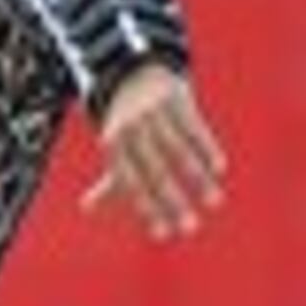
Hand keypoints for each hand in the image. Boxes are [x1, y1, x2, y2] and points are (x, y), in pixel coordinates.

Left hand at [81, 64, 228, 239]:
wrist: (134, 70)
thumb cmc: (125, 121)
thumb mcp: (114, 146)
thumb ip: (108, 179)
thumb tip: (86, 207)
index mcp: (113, 146)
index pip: (132, 184)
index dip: (148, 210)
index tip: (165, 235)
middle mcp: (131, 130)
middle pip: (156, 172)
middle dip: (174, 202)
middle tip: (192, 229)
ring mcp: (153, 113)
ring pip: (179, 152)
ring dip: (198, 180)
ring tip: (215, 203)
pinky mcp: (175, 98)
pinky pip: (194, 127)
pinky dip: (207, 148)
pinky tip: (219, 169)